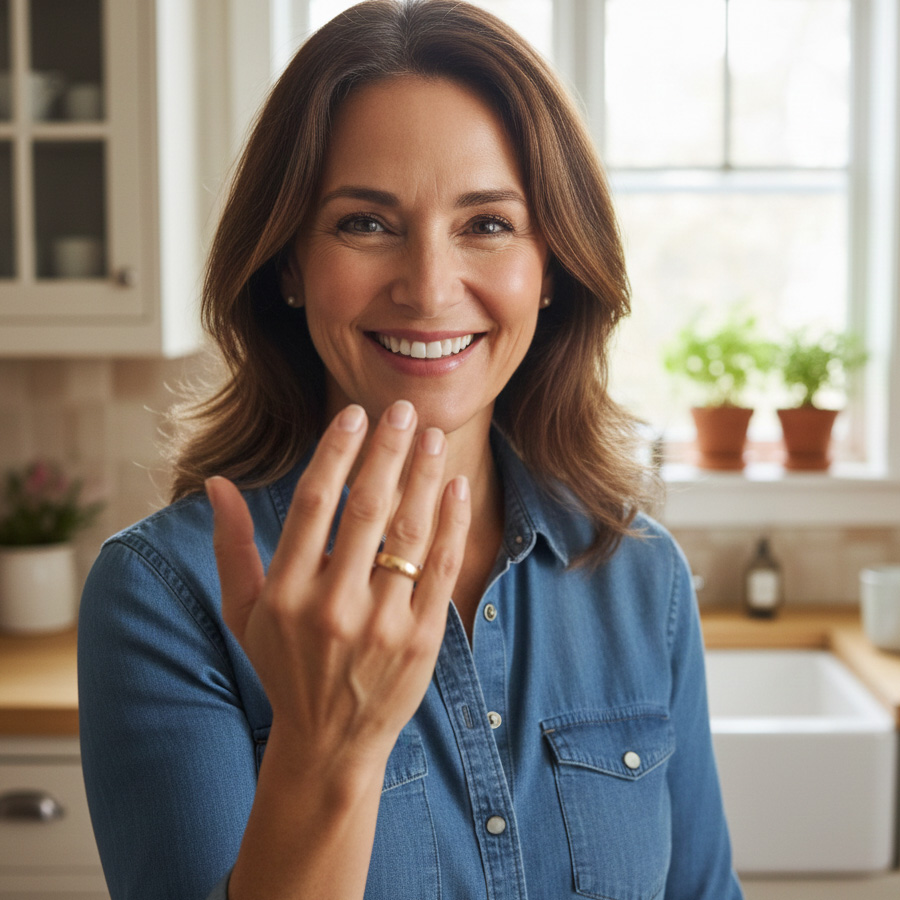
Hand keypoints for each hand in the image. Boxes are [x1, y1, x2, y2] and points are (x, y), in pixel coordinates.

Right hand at [206, 400, 470, 766]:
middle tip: (405, 411)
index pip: (315, 502)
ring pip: (410, 532)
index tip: (355, 415)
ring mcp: (381, 624)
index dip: (337, 451)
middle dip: (389, 451)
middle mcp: (332, 606)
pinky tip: (456, 487)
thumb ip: (231, 545)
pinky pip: (443, 568)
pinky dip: (453, 523)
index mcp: (286, 593)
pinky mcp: (421, 640)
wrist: (329, 742)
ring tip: (435, 439)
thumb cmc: (283, 667)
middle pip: (367, 508)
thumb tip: (217, 482)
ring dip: (425, 477)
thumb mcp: (244, 612)